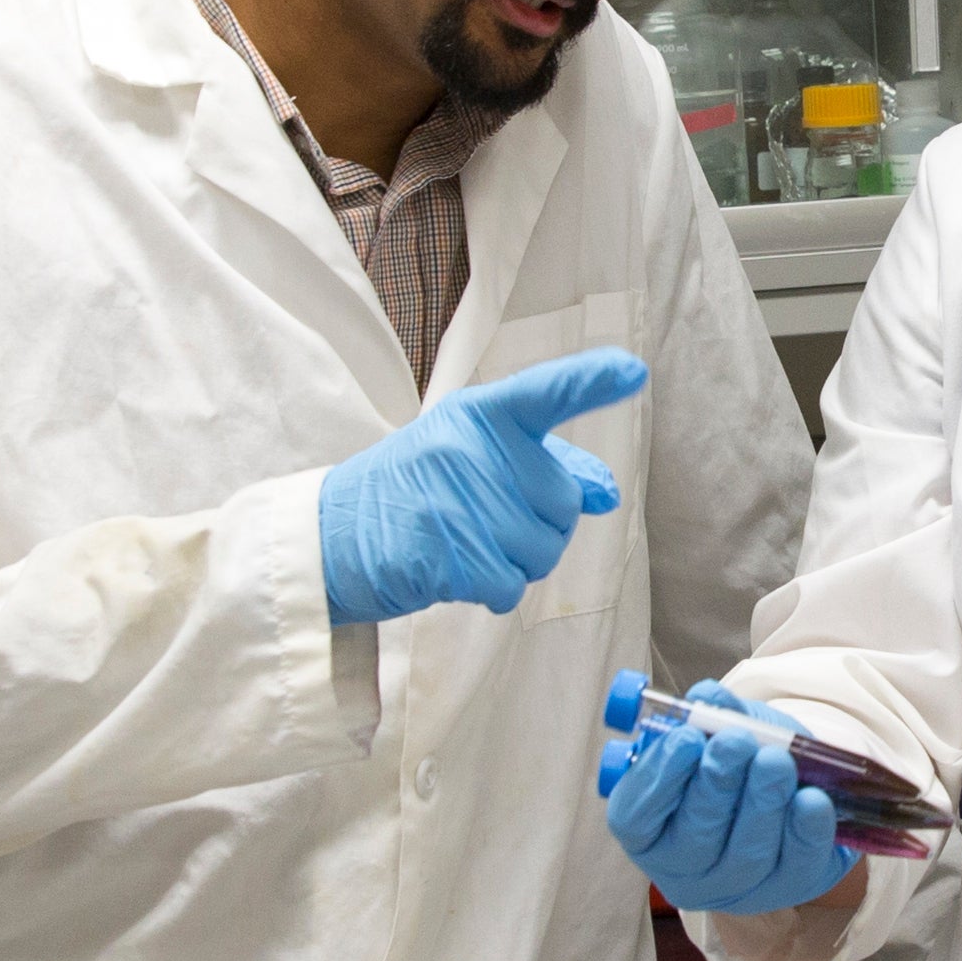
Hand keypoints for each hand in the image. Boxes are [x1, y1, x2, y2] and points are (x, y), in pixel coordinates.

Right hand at [320, 350, 646, 625]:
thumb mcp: (470, 459)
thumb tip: (607, 492)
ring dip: (516, 563)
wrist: (329, 538)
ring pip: (543, 550)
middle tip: (485, 521)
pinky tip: (458, 572)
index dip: (591, 381)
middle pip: (563, 504)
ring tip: (467, 544)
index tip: (633, 370)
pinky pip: (510, 585)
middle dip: (540, 527)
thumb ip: (543, 468)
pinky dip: (492, 590)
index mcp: (479, 415)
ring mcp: (457, 499)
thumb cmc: (413, 493)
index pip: (544, 393)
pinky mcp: (446, 551)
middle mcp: (470, 448)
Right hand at [598, 683, 858, 916]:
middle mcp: (683, 868)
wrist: (786, 793)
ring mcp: (735, 889)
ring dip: (762, 801)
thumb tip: (709, 698)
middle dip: (717, 785)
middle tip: (736, 742)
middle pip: (694, 837)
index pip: (636, 815)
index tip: (686, 738)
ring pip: (746, 854)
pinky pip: (796, 865)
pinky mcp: (788, 889)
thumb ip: (711, 714)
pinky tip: (812, 799)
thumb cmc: (736, 764)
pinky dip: (805, 830)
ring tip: (776, 760)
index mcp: (646, 830)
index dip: (660, 777)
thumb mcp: (716, 732)